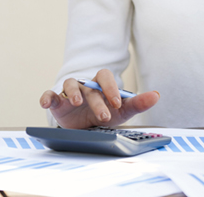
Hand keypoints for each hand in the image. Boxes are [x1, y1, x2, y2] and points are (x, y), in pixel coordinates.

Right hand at [39, 68, 159, 128]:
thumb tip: (156, 95)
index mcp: (101, 83)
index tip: (117, 103)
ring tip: (77, 102)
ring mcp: (71, 92)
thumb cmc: (105, 111)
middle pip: (90, 86)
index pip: (105, 77)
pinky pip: (50, 95)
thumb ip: (139, 103)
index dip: (111, 88)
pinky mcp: (58, 102)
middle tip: (105, 115)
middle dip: (97, 100)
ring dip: (73, 92)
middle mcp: (86, 84)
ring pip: (70, 85)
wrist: (86, 125)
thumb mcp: (122, 110)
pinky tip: (46, 102)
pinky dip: (47, 97)